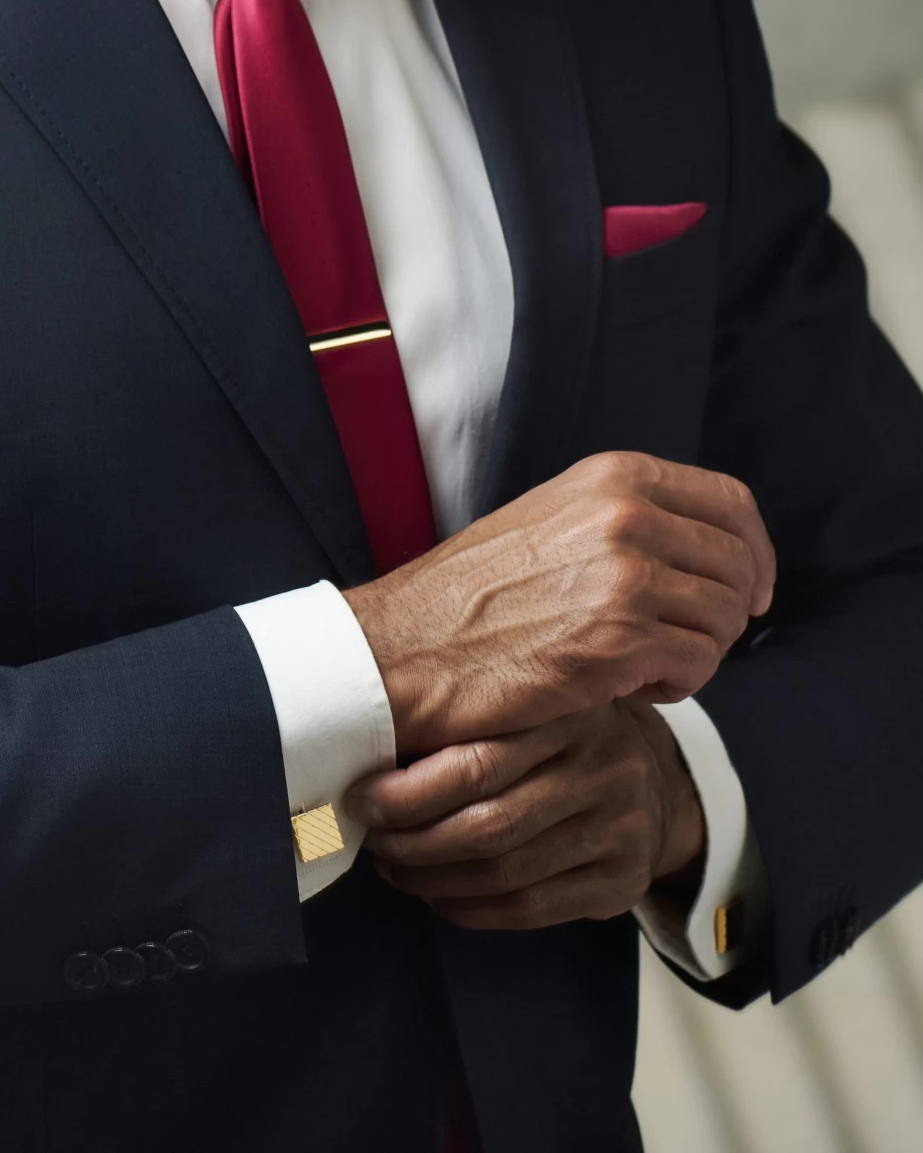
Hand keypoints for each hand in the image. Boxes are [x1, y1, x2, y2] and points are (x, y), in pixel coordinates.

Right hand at [342, 451, 774, 755]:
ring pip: (725, 620)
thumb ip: (626, 519)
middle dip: (727, 613)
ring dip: (699, 652)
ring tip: (646, 664)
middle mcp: (626, 516)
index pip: (732, 504)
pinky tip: (633, 685)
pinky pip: (699, 665)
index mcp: (612, 477)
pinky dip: (678, 685)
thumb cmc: (471, 596)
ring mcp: (626, 577)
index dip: (754, 552)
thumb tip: (708, 550)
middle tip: (684, 642)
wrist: (407, 648)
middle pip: (738, 566)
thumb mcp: (551, 519)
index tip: (750, 589)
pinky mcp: (620, 642)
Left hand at [347, 701, 705, 928]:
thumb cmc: (555, 742)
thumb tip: (365, 755)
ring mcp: (621, 827)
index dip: (407, 792)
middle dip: (413, 840)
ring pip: (504, 871)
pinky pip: (528, 909)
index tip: (362, 800)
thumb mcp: (528, 710)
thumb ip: (467, 722)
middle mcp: (604, 765)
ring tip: (394, 868)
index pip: (474, 763)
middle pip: (487, 823)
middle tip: (372, 839)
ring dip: (432, 879)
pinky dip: (469, 909)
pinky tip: (436, 896)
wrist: (653, 785)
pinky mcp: (624, 881)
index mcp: (569, 713)